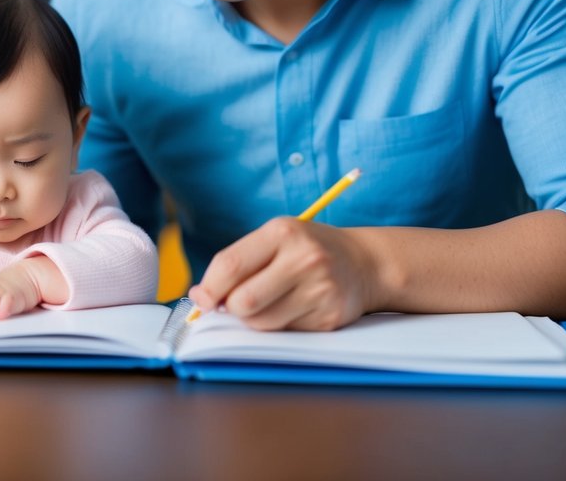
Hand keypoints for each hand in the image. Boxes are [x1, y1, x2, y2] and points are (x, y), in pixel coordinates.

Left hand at [188, 217, 376, 330]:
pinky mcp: (330, 317)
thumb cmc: (306, 250)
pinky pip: (285, 332)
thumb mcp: (275, 239)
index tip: (201, 299)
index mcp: (282, 232)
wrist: (364, 263)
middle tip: (234, 303)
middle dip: (230, 308)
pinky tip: (294, 307)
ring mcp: (320, 289)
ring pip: (262, 322)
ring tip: (267, 302)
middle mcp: (304, 259)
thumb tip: (200, 297)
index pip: (230, 265)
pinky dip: (280, 325)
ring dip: (253, 319)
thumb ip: (238, 262)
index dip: (209, 287)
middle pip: (244, 301)